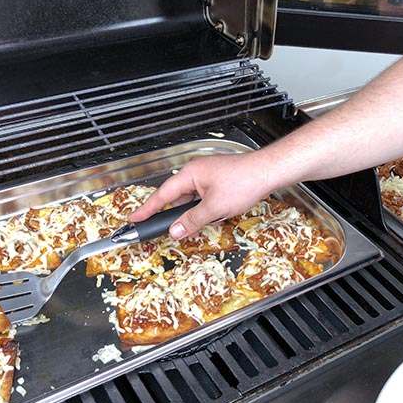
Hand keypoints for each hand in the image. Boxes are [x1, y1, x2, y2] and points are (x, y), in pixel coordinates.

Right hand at [128, 152, 274, 238]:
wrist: (268, 172)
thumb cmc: (243, 182)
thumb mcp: (215, 208)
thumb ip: (192, 220)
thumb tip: (175, 231)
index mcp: (190, 174)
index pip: (162, 194)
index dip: (147, 208)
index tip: (134, 219)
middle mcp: (196, 172)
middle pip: (178, 198)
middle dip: (177, 215)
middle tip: (167, 229)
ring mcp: (208, 176)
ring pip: (193, 200)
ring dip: (196, 213)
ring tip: (204, 223)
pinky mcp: (218, 181)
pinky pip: (204, 198)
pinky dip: (207, 209)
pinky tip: (217, 216)